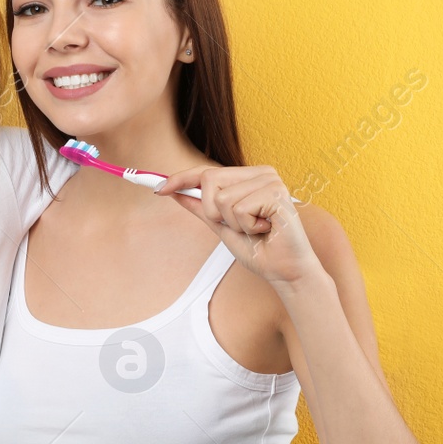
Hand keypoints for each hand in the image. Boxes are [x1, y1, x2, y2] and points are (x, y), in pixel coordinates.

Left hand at [155, 164, 321, 285]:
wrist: (284, 271)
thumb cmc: (258, 249)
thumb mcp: (221, 226)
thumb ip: (200, 207)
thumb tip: (173, 192)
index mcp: (249, 177)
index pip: (207, 171)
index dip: (180, 178)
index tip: (158, 188)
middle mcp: (261, 173)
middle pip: (209, 179)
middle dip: (213, 211)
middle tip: (238, 226)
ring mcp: (270, 180)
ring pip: (221, 198)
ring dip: (232, 223)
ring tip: (255, 229)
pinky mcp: (276, 193)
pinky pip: (238, 208)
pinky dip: (246, 226)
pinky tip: (265, 229)